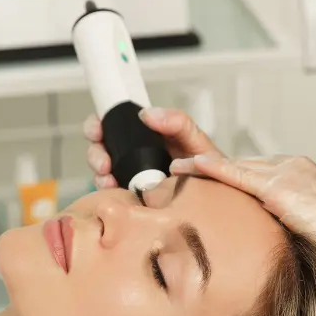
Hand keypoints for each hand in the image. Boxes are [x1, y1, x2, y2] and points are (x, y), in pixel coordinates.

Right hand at [84, 108, 221, 189]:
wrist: (219, 201)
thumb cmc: (210, 168)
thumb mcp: (196, 140)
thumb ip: (178, 123)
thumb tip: (146, 113)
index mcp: (146, 135)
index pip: (113, 123)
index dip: (98, 124)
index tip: (97, 131)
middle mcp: (134, 154)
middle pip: (101, 147)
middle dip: (95, 153)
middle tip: (104, 164)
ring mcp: (132, 176)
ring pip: (102, 172)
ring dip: (99, 175)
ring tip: (110, 182)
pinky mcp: (133, 196)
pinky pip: (113, 194)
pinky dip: (109, 192)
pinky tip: (117, 193)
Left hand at [169, 153, 315, 315]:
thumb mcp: (315, 239)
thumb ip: (290, 235)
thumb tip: (269, 253)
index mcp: (301, 180)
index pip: (253, 173)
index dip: (224, 176)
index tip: (200, 177)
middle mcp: (293, 169)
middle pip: (239, 164)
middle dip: (204, 160)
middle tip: (172, 154)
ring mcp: (287, 175)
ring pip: (233, 166)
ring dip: (197, 161)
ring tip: (170, 159)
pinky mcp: (282, 189)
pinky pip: (236, 175)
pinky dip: (208, 170)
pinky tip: (184, 167)